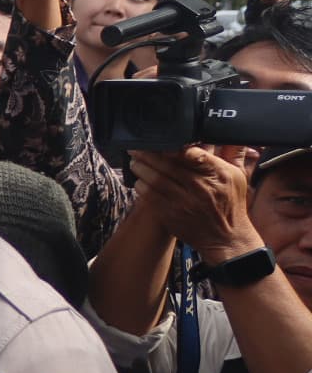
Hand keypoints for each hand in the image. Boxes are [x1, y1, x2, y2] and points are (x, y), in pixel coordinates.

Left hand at [127, 147, 260, 261]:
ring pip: (156, 181)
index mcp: (218, 174)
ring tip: (134, 163)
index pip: (195, 156)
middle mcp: (201, 188)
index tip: (161, 142)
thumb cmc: (231, 204)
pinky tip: (139, 181)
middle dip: (148, 155)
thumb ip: (233, 153)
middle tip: (136, 149)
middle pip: (168, 166)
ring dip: (141, 170)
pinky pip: (150, 197)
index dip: (174, 148)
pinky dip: (141, 187)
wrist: (225, 238)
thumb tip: (230, 134)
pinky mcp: (171, 215)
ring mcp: (184, 202)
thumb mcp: (238, 176)